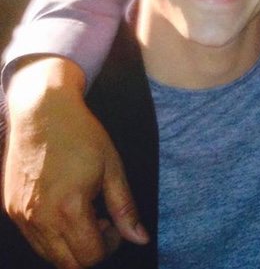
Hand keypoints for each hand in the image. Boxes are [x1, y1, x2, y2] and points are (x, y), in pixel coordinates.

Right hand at [2, 57, 148, 268]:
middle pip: (67, 263)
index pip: (90, 256)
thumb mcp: (113, 169)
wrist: (42, 111)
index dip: (111, 245)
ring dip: (70, 244)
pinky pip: (33, 238)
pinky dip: (52, 234)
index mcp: (68, 209)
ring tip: (84, 211)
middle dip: (90, 250)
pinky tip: (65, 206)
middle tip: (102, 220)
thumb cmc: (81, 136)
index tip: (116, 223)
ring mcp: (20, 215)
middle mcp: (39, 218)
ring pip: (48, 254)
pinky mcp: (10, 208)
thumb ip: (125, 209)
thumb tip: (140, 238)